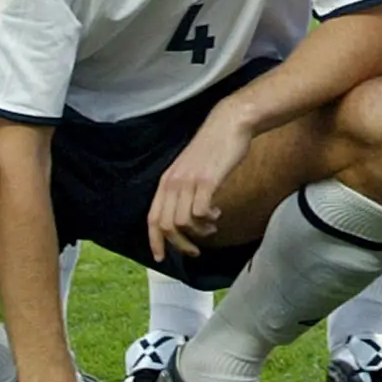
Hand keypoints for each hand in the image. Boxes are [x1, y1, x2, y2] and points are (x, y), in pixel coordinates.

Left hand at [145, 110, 251, 261]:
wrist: (229, 123)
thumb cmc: (213, 147)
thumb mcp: (189, 169)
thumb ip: (183, 189)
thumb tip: (184, 216)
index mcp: (166, 180)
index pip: (153, 218)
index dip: (155, 242)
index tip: (161, 258)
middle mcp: (173, 182)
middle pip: (167, 226)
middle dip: (181, 245)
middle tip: (195, 250)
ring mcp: (189, 181)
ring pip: (183, 223)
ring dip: (199, 232)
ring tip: (211, 227)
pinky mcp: (207, 180)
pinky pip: (200, 212)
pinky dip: (208, 219)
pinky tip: (217, 212)